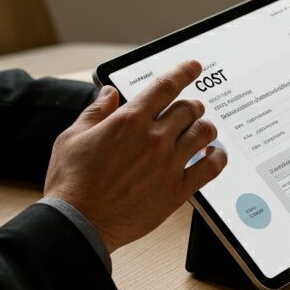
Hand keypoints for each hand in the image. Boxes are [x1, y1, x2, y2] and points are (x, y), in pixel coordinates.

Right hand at [44, 60, 227, 252]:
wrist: (79, 222)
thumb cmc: (71, 182)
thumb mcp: (72, 137)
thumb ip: (95, 112)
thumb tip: (108, 93)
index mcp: (129, 120)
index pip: (165, 86)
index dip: (184, 72)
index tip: (194, 67)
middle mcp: (154, 138)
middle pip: (189, 109)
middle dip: (192, 106)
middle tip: (191, 110)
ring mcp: (169, 163)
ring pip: (204, 133)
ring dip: (205, 128)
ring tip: (202, 131)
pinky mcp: (177, 189)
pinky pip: (211, 167)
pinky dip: (218, 157)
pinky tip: (215, 155)